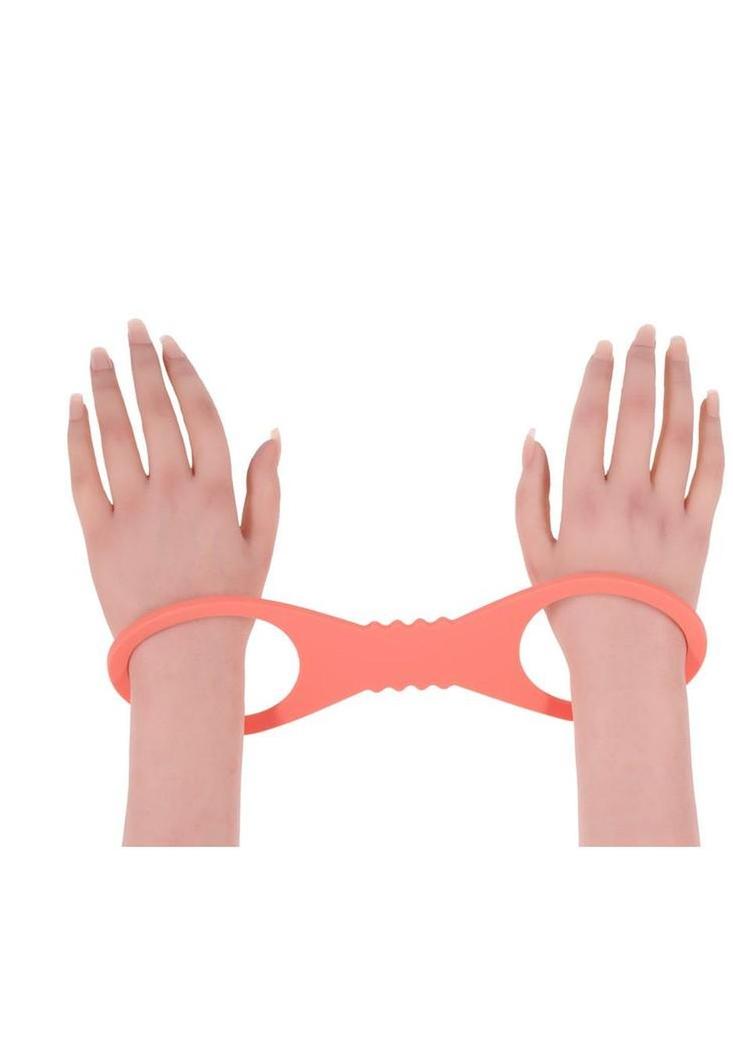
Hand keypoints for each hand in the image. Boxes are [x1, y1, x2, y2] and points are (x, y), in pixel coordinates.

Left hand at [68, 319, 279, 636]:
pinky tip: (74, 406)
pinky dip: (76, 437)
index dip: (183, 373)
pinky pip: (82, 475)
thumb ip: (267, 485)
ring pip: (115, 435)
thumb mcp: (262, 544)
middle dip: (142, 364)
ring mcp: (133, 512)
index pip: (199, 415)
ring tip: (98, 355)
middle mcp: (174, 493)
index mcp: (218, 493)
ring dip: (105, 389)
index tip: (170, 344)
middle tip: (131, 328)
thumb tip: (272, 433)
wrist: (182, 654)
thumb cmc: (229, 601)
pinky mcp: (97, 535)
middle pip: (155, 413)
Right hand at [515, 325, 722, 668]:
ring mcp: (668, 512)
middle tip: (645, 329)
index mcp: (580, 500)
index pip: (590, 421)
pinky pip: (713, 471)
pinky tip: (712, 400)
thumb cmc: (572, 605)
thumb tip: (534, 438)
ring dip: (679, 383)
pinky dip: (715, 431)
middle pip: (638, 414)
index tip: (602, 347)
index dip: (596, 378)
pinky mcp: (700, 530)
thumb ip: (528, 493)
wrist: (626, 655)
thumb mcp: (532, 552)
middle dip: (641, 365)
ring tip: (678, 347)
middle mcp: (627, 497)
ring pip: (678, 432)